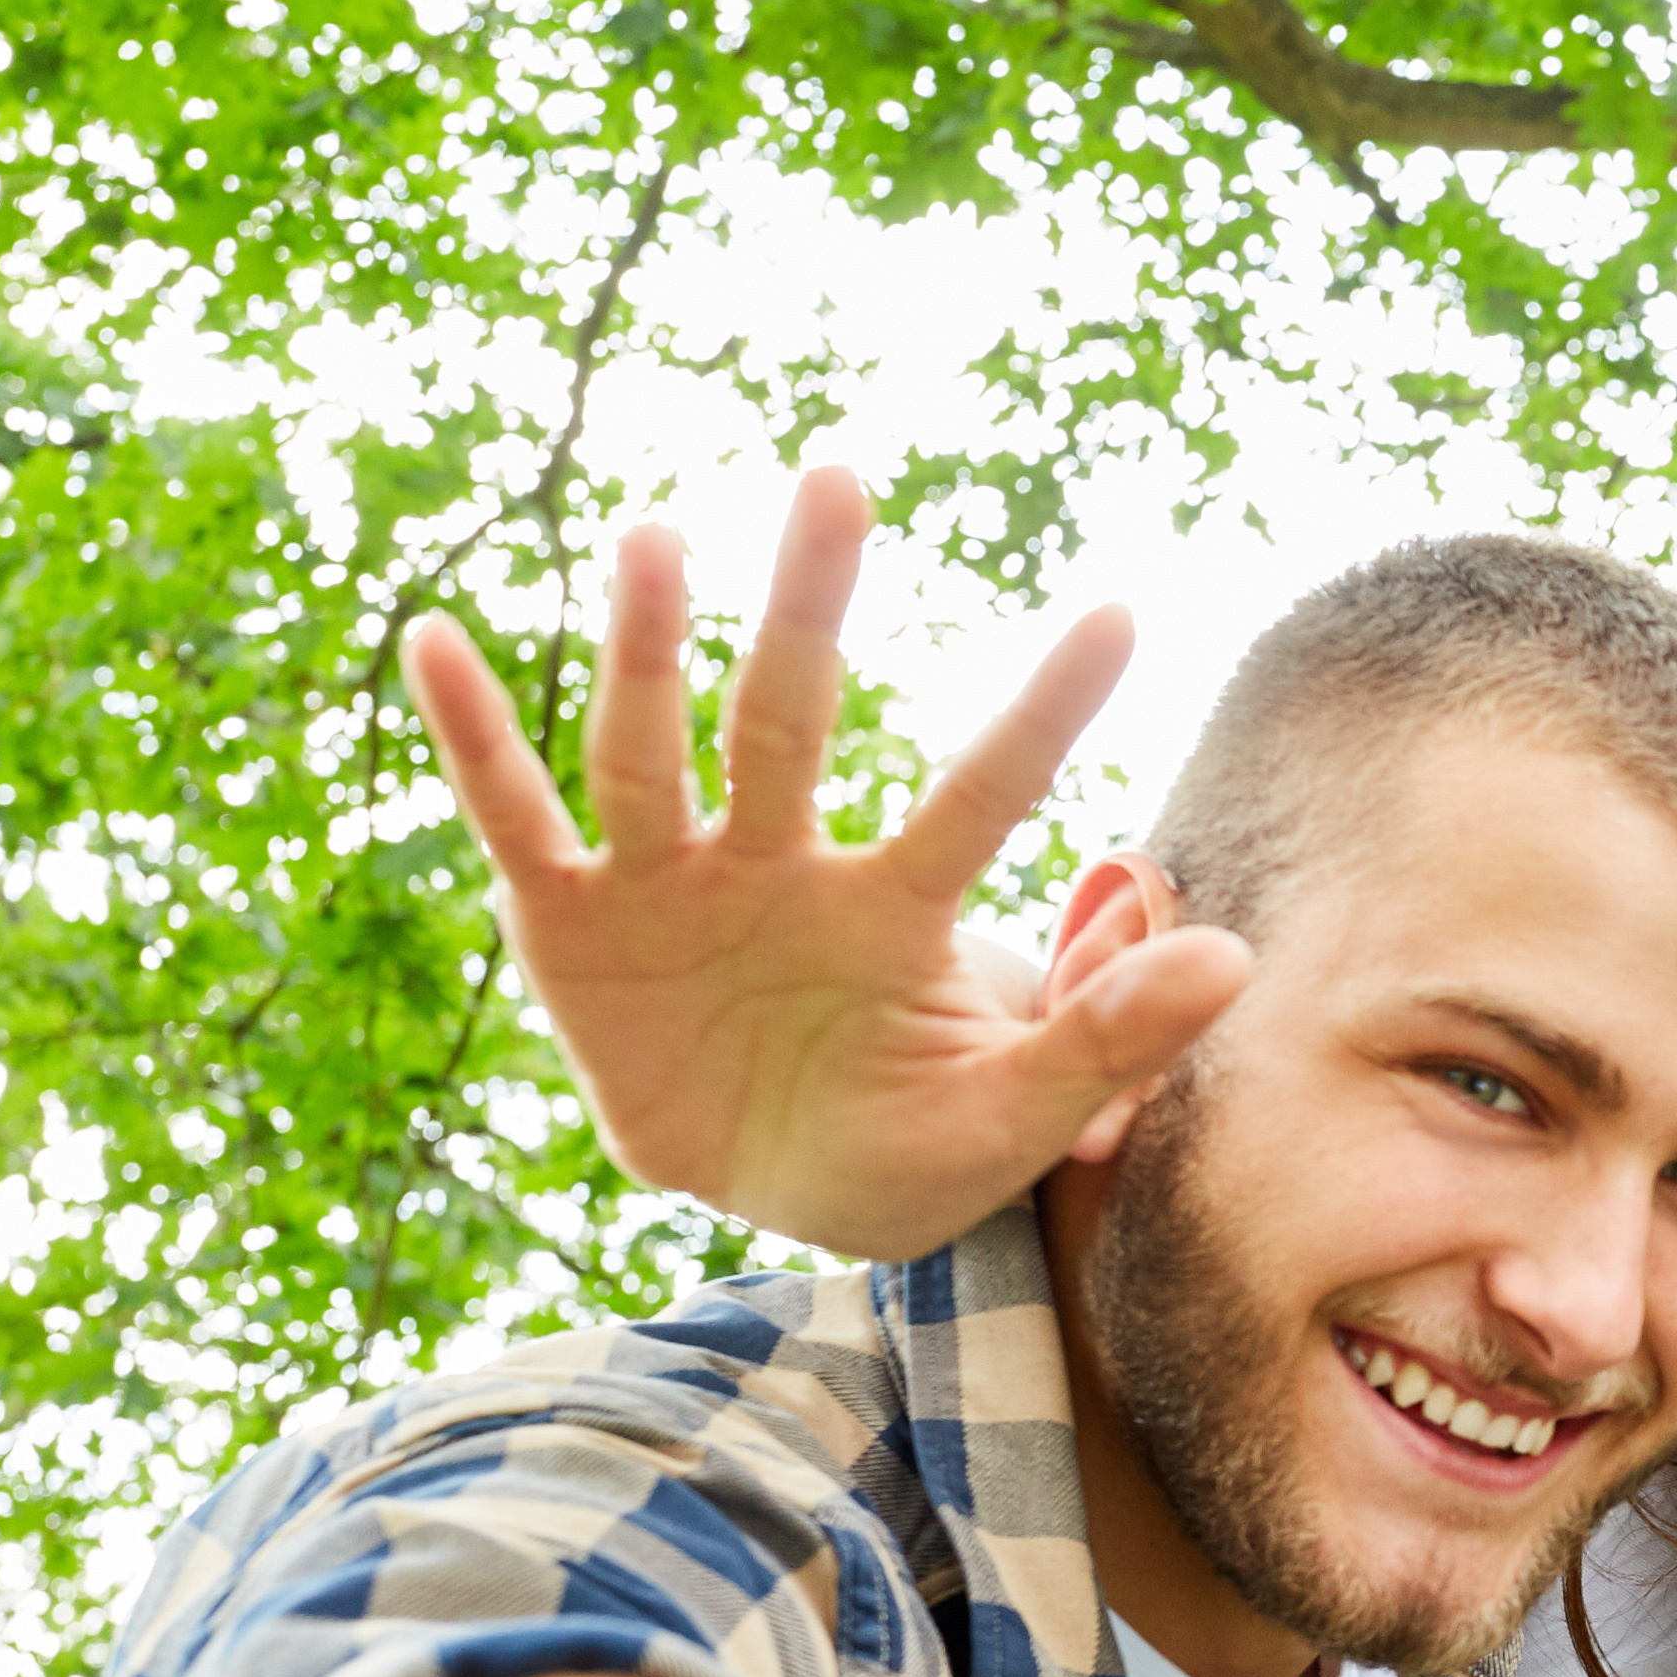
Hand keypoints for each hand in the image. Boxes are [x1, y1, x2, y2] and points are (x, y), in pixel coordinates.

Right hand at [409, 468, 1244, 1258]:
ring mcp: (673, 884)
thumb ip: (1112, 1035)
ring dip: (650, 649)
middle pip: (793, 715)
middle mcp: (784, 863)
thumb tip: (1240, 954)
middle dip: (810, 605)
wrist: (783, 1199)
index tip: (1121, 616)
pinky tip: (436, 639)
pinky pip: (519, 816)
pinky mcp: (574, 922)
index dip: (1046, 713)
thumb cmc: (913, 1145)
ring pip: (656, 748)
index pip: (984, 794)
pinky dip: (475, 735)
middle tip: (837, 478)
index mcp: (899, 907)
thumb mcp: (1019, 1114)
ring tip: (656, 536)